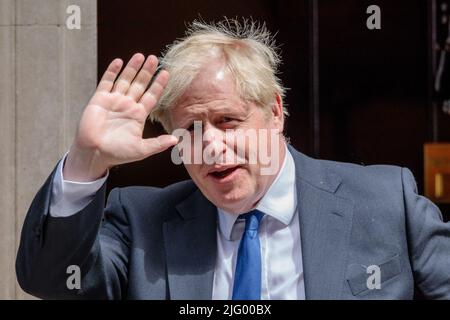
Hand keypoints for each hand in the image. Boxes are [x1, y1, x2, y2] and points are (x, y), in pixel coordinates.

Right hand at [64, 53, 177, 181]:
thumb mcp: (141, 149)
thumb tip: (176, 139)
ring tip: (140, 56)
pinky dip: (112, 71)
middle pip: (139, 84)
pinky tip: (119, 61)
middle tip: (154, 58)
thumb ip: (158, 144)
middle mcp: (127, 105)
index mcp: (138, 115)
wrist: (94, 154)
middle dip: (147, 72)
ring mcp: (113, 101)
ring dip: (132, 68)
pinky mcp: (99, 99)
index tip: (166, 73)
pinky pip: (107, 82)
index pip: (151, 96)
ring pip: (125, 80)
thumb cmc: (117, 154)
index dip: (158, 84)